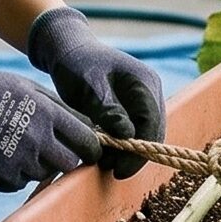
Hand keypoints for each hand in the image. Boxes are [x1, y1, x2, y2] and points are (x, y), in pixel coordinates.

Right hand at [0, 50, 102, 192]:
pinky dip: (15, 175)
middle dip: (65, 159)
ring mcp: (20, 160)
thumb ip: (57, 107)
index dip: (90, 146)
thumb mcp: (27, 87)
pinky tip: (0, 155)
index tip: (86, 147)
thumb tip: (83, 126)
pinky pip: (19, 184)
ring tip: (17, 146)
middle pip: (70, 163)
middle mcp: (38, 139)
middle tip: (53, 151)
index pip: (87, 139)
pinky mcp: (2, 177)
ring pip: (44, 175)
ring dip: (37, 166)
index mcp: (48, 113)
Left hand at [25, 7, 166, 176]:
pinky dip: (120, 144)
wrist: (68, 50)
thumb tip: (126, 135)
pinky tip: (103, 154)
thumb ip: (107, 109)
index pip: (152, 123)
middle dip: (134, 154)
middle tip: (111, 171)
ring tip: (104, 163)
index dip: (140, 150)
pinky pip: (132, 131)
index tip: (121, 170)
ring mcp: (142, 101)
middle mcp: (150, 92)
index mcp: (145, 82)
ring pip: (143, 134)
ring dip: (127, 152)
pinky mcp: (131, 108)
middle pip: (152, 132)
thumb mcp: (88, 84)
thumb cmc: (77, 63)